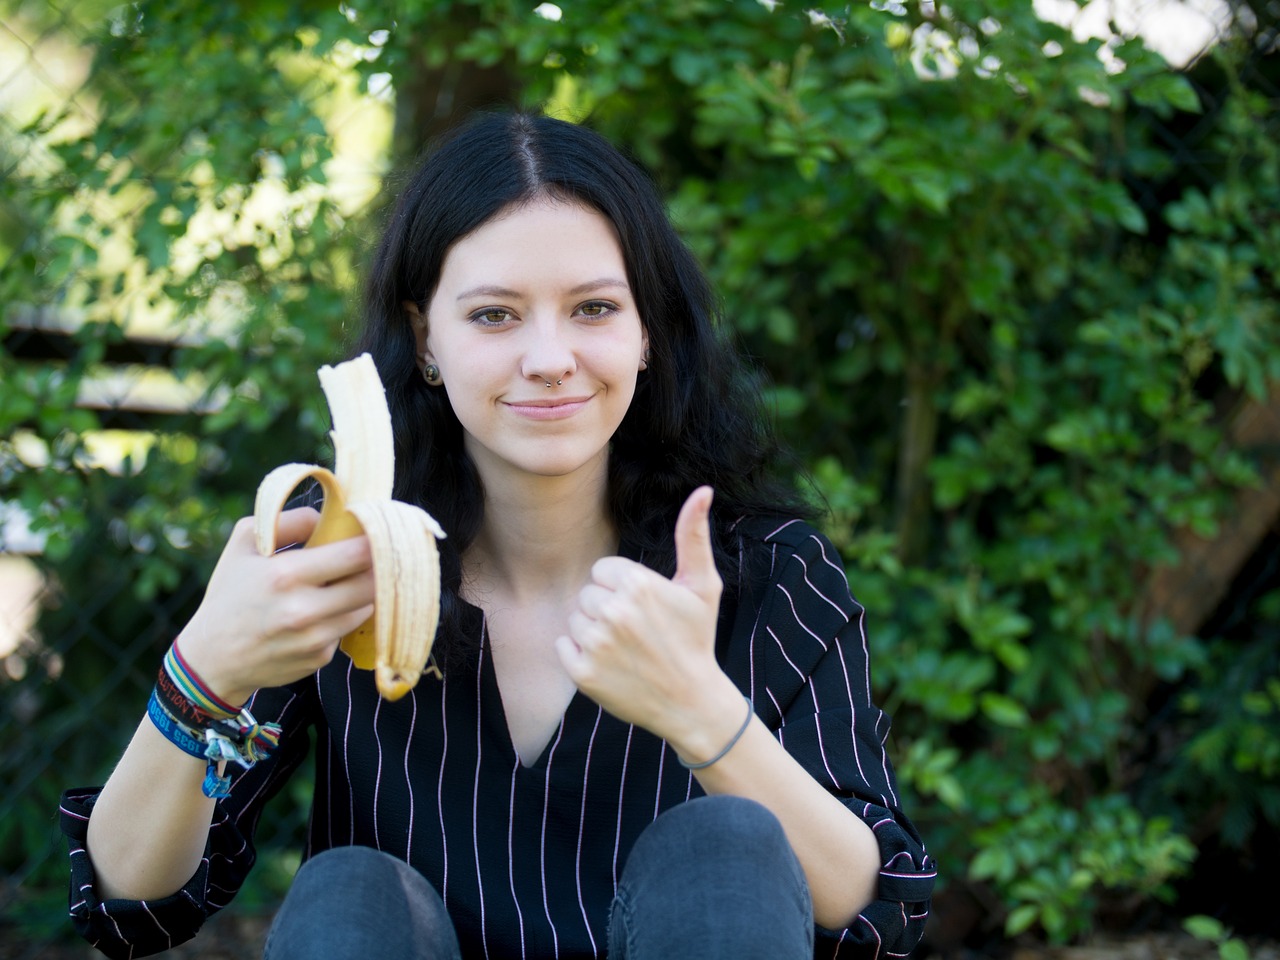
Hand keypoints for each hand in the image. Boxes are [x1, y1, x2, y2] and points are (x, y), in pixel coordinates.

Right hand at [176, 508, 375, 704]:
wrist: (212, 658)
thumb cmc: (230, 592)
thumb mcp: (245, 543)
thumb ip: (290, 521)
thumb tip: (330, 516)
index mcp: (286, 575)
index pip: (356, 555)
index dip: (377, 541)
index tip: (382, 531)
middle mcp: (304, 610)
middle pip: (372, 583)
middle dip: (379, 566)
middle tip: (378, 554)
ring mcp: (315, 638)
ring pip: (366, 606)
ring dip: (363, 592)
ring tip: (345, 581)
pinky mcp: (320, 658)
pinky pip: (347, 628)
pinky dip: (343, 617)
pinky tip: (324, 612)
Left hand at [555, 487, 743, 751]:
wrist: (692, 701)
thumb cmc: (697, 638)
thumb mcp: (703, 586)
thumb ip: (694, 535)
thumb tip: (703, 490)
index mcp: (638, 585)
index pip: (603, 572)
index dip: (622, 589)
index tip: (646, 610)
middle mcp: (614, 612)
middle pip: (587, 595)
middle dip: (607, 610)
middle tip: (638, 633)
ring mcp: (596, 644)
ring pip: (575, 620)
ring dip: (594, 633)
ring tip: (625, 649)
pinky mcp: (583, 673)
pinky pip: (563, 647)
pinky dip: (579, 656)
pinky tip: (610, 665)